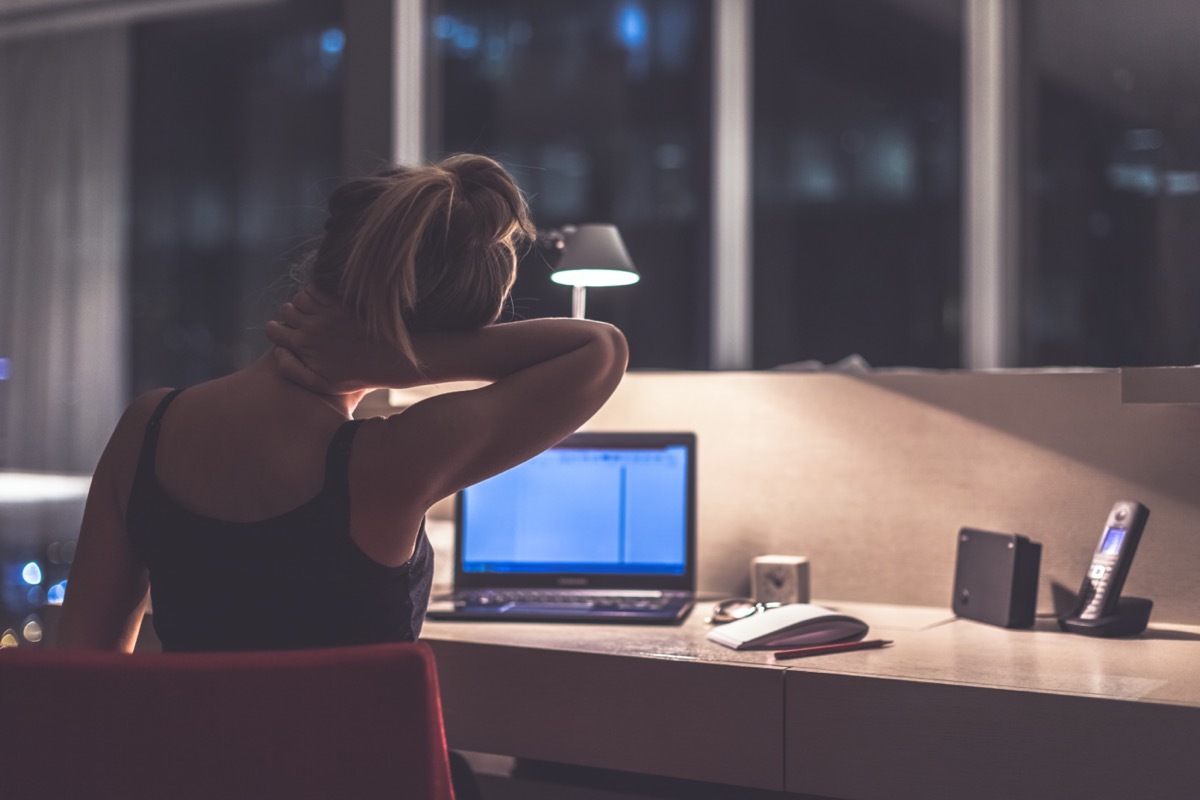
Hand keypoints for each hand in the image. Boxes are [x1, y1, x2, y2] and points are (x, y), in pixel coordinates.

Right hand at [264, 288, 414, 393]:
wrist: (390, 359)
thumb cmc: (356, 375)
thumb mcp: (322, 384)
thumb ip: (292, 370)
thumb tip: (277, 351)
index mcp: (303, 345)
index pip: (272, 329)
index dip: (276, 331)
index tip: (285, 333)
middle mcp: (312, 325)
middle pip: (284, 311)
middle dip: (289, 317)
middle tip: (301, 324)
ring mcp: (328, 311)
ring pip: (299, 298)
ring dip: (302, 304)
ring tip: (313, 313)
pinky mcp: (342, 301)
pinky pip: (317, 288)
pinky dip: (316, 293)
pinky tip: (325, 304)